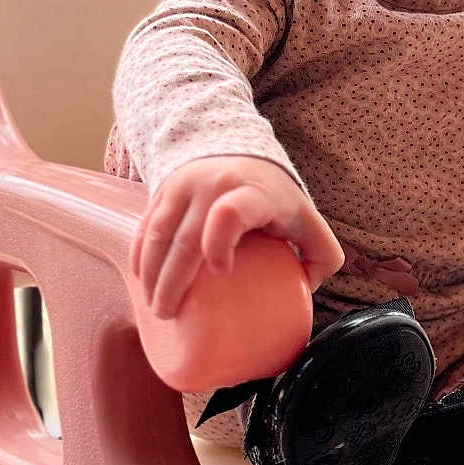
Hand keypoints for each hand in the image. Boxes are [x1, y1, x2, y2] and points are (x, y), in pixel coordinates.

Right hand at [132, 156, 343, 317]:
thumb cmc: (273, 197)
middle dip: (173, 282)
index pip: (231, 213)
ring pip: (158, 234)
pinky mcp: (162, 191)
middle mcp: (213, 186)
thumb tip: (309, 289)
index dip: (220, 243)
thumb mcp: (305, 219)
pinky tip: (142, 283)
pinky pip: (145, 227)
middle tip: (170, 315)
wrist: (237, 149)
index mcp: (253, 193)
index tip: (222, 271)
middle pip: (185, 238)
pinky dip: (141, 257)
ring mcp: (183, 187)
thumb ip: (323, 255)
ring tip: (156, 307)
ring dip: (151, 275)